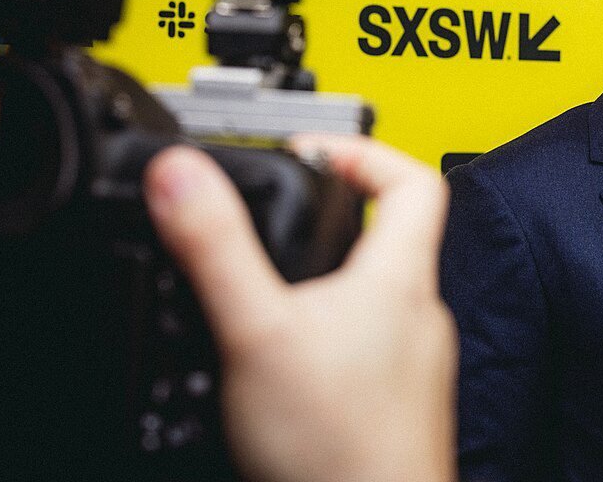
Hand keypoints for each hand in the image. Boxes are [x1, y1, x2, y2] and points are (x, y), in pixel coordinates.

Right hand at [144, 136, 456, 481]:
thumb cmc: (338, 451)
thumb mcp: (256, 333)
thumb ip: (217, 250)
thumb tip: (183, 175)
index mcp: (400, 279)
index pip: (415, 179)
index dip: (365, 152)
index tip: (315, 152)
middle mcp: (420, 314)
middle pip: (394, 234)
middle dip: (333, 217)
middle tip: (281, 211)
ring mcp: (416, 361)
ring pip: (378, 294)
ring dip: (329, 280)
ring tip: (271, 288)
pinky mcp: (399, 402)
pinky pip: (371, 345)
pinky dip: (331, 335)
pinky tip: (287, 362)